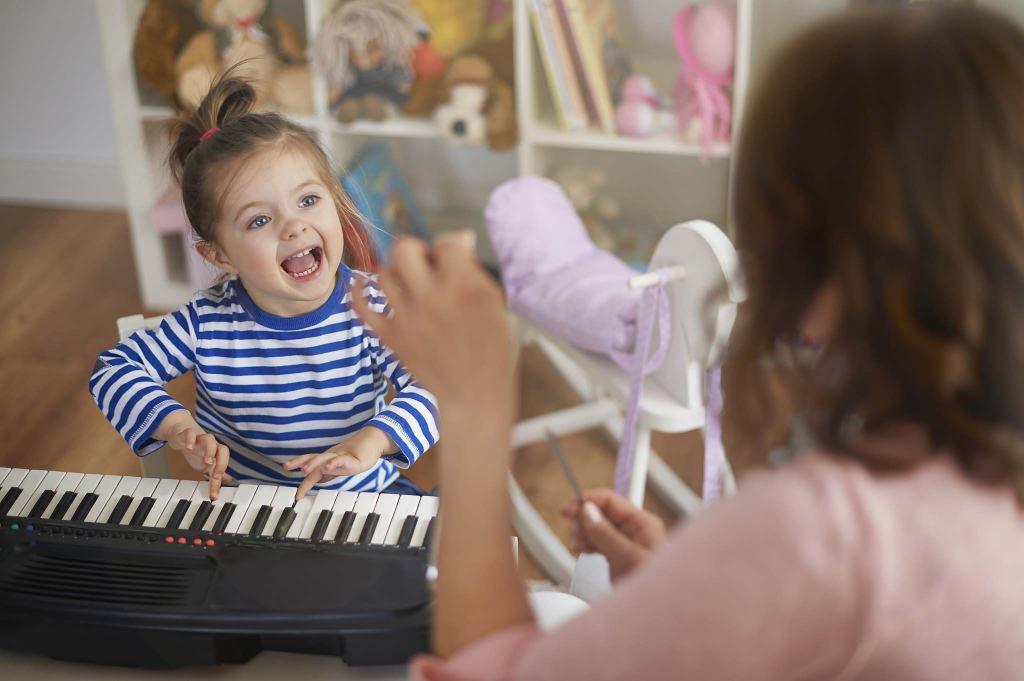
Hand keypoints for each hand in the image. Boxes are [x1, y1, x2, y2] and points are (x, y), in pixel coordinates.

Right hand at [155, 410, 231, 499]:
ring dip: (209, 450)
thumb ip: (216, 472)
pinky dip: (190, 440)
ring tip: (206, 461)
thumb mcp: (206, 464)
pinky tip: (188, 448)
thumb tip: (228, 481)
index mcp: (216, 454)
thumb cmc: (196, 449)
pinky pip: (191, 433)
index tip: (214, 495)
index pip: (222, 467)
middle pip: (222, 449)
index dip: (219, 482)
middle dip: (221, 462)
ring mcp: (200, 438)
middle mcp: (211, 446)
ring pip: (209, 439)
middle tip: (216, 475)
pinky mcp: (187, 433)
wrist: (181, 433)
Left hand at [282, 425, 391, 499]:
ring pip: (323, 459)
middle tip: (286, 466)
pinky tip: (328, 467)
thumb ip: (327, 473)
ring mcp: (339, 456)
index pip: (310, 468)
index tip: (295, 496)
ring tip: (303, 470)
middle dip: (298, 462)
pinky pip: (340, 460)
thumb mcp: (338, 467)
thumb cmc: (355, 455)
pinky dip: (333, 463)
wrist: (372, 443)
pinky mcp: (351, 458)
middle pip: (311, 458)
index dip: (302, 482)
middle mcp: (330, 457)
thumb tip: (317, 480)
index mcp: (325, 460)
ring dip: (313, 464)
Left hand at [348, 232, 514, 417]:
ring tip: (407, 285)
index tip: (450, 262)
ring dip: (394, 273)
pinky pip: (360, 304)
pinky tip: (361, 284)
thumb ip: (472, 269)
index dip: (447, 249)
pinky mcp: (389, 336)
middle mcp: (431, 296)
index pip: (445, 243)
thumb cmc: (489, 349)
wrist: (473, 395)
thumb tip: (459, 238)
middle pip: (404, 249)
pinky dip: (357, 291)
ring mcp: (406, 317)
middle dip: (414, 251)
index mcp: (463, 286)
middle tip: (424, 266)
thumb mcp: (492, 302)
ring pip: (383, 273)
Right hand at [561, 488, 666, 581]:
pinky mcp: (619, 558)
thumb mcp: (627, 558)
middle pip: (602, 513)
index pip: (611, 501)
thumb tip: (587, 511)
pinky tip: (581, 550)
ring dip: (583, 533)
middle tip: (575, 533)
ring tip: (578, 545)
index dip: (587, 502)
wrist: (660, 617)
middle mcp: (635, 531)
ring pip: (597, 528)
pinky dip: (587, 545)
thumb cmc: (657, 590)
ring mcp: (627, 545)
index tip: (568, 510)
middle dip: (584, 520)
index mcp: (643, 524)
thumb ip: (605, 534)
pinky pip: (598, 543)